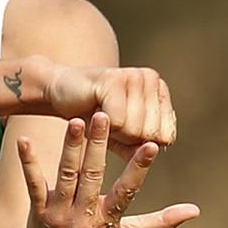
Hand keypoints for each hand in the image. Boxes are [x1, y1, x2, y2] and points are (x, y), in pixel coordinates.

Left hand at [17, 111, 199, 227]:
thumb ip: (160, 221)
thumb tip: (195, 210)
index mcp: (109, 221)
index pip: (128, 191)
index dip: (139, 168)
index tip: (150, 145)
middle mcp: (84, 218)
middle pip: (93, 176)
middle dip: (98, 146)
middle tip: (104, 115)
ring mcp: (59, 215)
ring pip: (65, 175)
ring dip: (69, 148)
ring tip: (74, 120)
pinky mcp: (37, 212)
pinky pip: (32, 184)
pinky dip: (28, 162)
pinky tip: (23, 140)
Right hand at [44, 64, 177, 155]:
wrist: (61, 93)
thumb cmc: (95, 116)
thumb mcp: (123, 135)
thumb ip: (141, 146)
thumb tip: (153, 152)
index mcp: (159, 89)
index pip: (166, 134)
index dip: (142, 142)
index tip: (124, 129)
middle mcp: (150, 78)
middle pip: (151, 133)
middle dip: (127, 138)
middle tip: (110, 122)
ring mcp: (133, 75)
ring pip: (135, 129)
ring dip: (113, 132)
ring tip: (102, 116)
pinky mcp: (113, 79)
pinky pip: (118, 122)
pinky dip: (102, 127)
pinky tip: (94, 111)